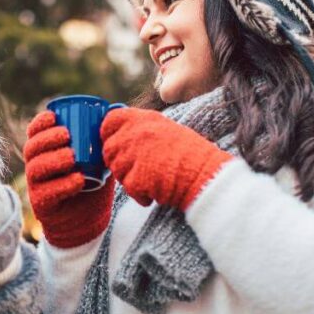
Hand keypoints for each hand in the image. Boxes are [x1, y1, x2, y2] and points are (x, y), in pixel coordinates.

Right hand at [23, 110, 114, 247]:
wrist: (89, 218)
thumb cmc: (92, 182)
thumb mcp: (97, 158)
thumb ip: (102, 138)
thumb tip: (115, 110)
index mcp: (45, 151)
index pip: (34, 133)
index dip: (39, 123)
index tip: (54, 116)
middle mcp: (36, 166)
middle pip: (31, 148)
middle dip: (47, 139)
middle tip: (67, 135)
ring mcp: (36, 186)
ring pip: (36, 168)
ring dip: (53, 160)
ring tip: (72, 157)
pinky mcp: (42, 204)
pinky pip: (47, 193)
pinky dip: (63, 185)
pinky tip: (78, 180)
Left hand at [100, 107, 232, 210]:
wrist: (205, 174)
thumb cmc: (191, 154)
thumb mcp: (166, 129)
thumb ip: (141, 129)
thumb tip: (119, 135)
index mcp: (143, 119)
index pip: (109, 120)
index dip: (108, 134)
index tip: (115, 143)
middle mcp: (135, 133)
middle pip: (108, 149)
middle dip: (119, 162)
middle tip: (138, 169)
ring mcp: (133, 155)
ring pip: (116, 170)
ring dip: (130, 178)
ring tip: (152, 179)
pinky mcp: (135, 177)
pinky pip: (128, 188)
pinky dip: (140, 194)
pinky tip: (156, 190)